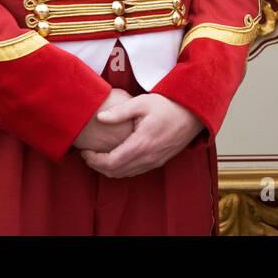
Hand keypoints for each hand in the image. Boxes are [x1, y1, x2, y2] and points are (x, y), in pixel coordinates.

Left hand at [79, 93, 204, 178]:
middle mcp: (147, 157)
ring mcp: (154, 161)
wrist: (193, 113)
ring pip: (125, 174)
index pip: (110, 162)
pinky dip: (122, 168)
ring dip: (109, 169)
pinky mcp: (159, 161)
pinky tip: (117, 156)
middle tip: (88, 155)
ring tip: (99, 156)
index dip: (93, 160)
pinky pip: (135, 171)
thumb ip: (120, 112)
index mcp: (141, 144)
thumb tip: (100, 118)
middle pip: (115, 172)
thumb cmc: (168, 105)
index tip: (84, 151)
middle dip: (97, 166)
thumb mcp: (142, 103)